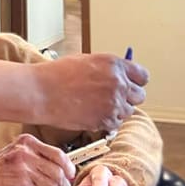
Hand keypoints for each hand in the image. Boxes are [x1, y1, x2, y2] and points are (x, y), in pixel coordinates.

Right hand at [0, 134, 75, 185]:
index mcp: (28, 141)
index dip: (68, 166)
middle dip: (65, 182)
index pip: (57, 152)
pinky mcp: (22, 182)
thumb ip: (37, 154)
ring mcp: (24, 166)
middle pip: (57, 169)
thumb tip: (59, 164)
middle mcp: (26, 151)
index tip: (71, 173)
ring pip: (52, 182)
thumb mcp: (18, 150)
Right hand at [33, 54, 148, 130]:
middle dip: (127, 97)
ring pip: (128, 111)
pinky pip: (116, 123)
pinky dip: (106, 120)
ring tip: (95, 104)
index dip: (135, 81)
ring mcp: (114, 102)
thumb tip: (121, 76)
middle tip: (111, 97)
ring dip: (116, 109)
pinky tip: (90, 112)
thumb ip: (107, 69)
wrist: (42, 91)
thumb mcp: (86, 61)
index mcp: (114, 64)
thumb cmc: (58, 74)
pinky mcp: (106, 120)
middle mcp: (118, 83)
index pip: (142, 76)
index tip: (129, 84)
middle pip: (139, 95)